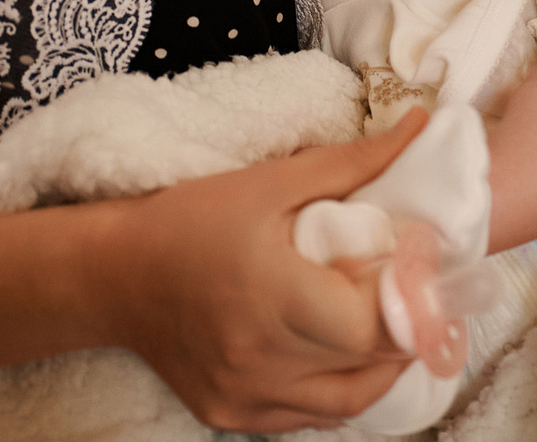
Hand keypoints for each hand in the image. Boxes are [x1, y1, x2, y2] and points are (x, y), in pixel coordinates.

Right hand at [110, 114, 429, 430]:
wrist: (113, 275)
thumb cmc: (190, 219)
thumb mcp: (269, 181)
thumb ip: (352, 162)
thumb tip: (420, 124)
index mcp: (273, 297)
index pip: (374, 325)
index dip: (413, 301)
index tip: (423, 269)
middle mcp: (261, 360)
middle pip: (369, 365)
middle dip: (405, 330)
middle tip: (416, 293)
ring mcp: (246, 397)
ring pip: (348, 404)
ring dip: (380, 369)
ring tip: (386, 327)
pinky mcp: (231, 416)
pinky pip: (309, 419)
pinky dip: (338, 391)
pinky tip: (338, 354)